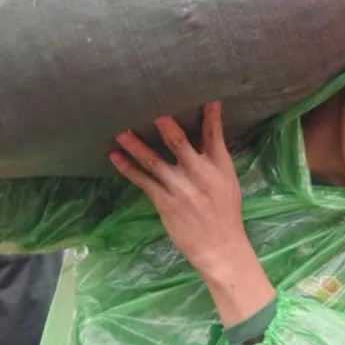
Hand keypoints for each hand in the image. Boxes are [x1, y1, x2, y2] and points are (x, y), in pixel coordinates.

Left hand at [110, 103, 275, 324]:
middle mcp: (199, 174)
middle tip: (151, 105)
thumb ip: (216, 160)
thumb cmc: (225, 213)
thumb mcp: (229, 182)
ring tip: (120, 130)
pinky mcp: (165, 202)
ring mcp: (180, 188)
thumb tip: (207, 138)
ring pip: (153, 160)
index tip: (206, 96)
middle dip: (165, 124)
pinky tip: (115, 157)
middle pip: (179, 142)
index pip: (214, 134)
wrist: (220, 247)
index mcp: (219, 166)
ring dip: (136, 145)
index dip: (210, 115)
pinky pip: (143, 181)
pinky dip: (128, 168)